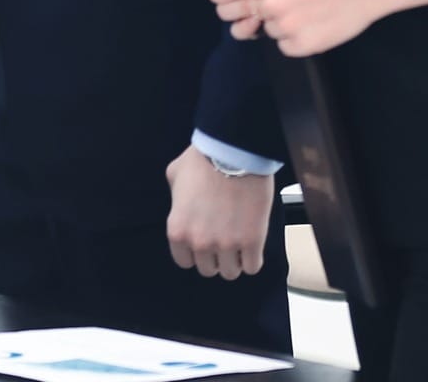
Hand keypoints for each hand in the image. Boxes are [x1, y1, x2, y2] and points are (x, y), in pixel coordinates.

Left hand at [165, 145, 272, 278]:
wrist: (233, 153)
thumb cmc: (202, 161)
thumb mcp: (174, 176)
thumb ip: (175, 200)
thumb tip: (182, 206)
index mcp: (177, 230)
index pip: (184, 261)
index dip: (194, 253)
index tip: (202, 244)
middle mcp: (200, 243)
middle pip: (208, 269)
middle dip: (214, 257)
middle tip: (222, 241)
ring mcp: (226, 244)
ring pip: (231, 272)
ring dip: (234, 261)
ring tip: (237, 244)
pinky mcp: (252, 242)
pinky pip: (252, 267)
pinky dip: (252, 260)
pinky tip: (251, 246)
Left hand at [212, 0, 384, 57]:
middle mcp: (270, 2)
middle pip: (255, 13)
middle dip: (270, 10)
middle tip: (295, 4)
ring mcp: (286, 25)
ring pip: (271, 31)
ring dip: (285, 26)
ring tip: (309, 13)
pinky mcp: (302, 44)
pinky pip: (286, 47)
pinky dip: (298, 41)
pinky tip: (314, 26)